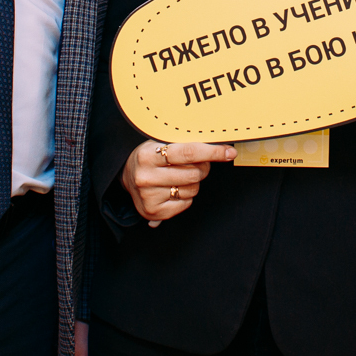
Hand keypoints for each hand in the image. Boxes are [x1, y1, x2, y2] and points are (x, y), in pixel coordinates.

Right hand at [121, 139, 236, 227]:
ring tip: (179, 175)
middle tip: (198, 162)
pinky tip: (173, 188)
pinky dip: (186, 196)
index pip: (188, 152)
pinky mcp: (153, 212)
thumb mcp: (160, 142)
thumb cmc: (151, 156)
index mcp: (147, 155)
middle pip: (194, 173)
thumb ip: (186, 143)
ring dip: (194, 182)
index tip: (229, 152)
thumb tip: (222, 147)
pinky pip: (186, 203)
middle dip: (204, 167)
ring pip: (193, 189)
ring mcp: (148, 196)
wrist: (127, 176)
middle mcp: (145, 177)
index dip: (212, 152)